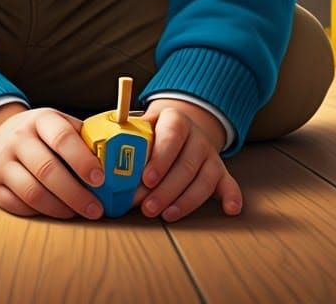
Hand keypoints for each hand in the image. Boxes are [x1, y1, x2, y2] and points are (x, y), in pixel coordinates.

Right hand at [0, 106, 105, 220]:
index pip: (62, 137)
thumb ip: (88, 141)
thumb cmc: (45, 135)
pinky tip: (57, 212)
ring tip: (79, 213)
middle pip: (47, 169)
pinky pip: (19, 206)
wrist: (0, 136)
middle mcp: (18, 138)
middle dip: (76, 193)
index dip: (82, 160)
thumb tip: (125, 164)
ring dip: (61, 208)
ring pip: (33, 192)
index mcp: (41, 119)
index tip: (101, 179)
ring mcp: (2, 162)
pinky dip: (41, 213)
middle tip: (97, 209)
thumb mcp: (63, 126)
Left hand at [131, 100, 242, 221]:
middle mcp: (197, 137)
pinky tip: (230, 210)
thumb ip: (128, 138)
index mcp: (176, 120)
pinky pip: (230, 184)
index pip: (171, 137)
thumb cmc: (155, 131)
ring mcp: (211, 155)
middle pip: (186, 165)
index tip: (147, 179)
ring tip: (167, 216)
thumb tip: (103, 157)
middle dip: (166, 190)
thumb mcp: (143, 125)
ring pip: (204, 179)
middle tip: (147, 208)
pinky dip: (232, 196)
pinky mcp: (221, 171)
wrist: (182, 125)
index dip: (160, 159)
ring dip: (186, 201)